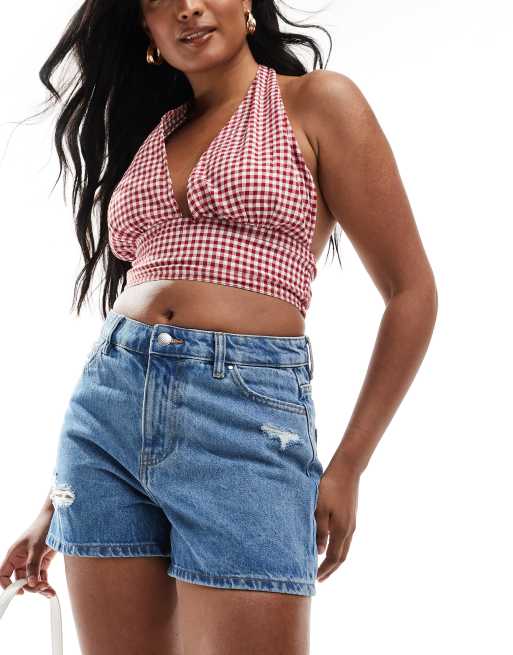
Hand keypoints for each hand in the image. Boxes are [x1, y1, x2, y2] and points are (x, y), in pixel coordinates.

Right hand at [0, 509, 57, 597]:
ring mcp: (31, 562)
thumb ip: (33, 566)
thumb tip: (31, 584)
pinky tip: (51, 591)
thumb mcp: (36, 548)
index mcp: (13, 555)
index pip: (3, 575)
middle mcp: (20, 560)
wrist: (59, 518)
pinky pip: (41, 577)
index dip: (8, 586)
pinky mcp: (42, 562)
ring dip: (40, 588)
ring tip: (50, 591)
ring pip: (32, 581)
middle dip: (30, 587)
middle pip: (20, 581)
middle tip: (43, 587)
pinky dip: (45, 584)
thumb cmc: (43, 528)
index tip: (20, 592)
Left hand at [315, 454, 360, 581]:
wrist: (346, 470)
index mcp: (341, 530)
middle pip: (341, 557)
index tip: (315, 579)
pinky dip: (337, 548)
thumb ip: (319, 531)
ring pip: (344, 549)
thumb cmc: (329, 487)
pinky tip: (328, 546)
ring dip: (334, 559)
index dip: (324, 570)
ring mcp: (352, 523)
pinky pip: (344, 540)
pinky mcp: (351, 517)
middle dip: (330, 569)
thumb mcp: (320, 509)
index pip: (333, 558)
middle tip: (319, 579)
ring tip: (322, 565)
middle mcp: (349, 530)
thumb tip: (319, 552)